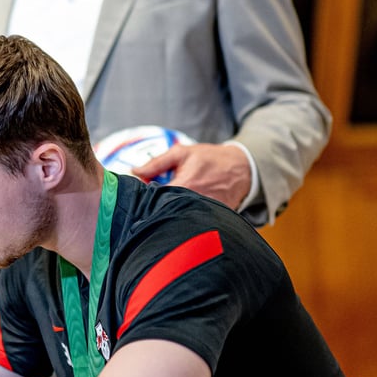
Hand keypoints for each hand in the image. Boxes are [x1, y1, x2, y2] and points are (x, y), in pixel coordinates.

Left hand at [133, 143, 250, 210]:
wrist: (243, 168)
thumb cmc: (210, 159)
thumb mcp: (182, 153)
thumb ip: (156, 163)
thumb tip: (134, 171)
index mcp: (184, 185)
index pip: (154, 198)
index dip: (144, 198)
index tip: (140, 196)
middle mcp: (194, 202)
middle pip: (164, 211)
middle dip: (155, 208)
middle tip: (151, 204)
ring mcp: (205, 213)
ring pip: (178, 219)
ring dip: (170, 215)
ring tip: (170, 208)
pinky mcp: (213, 219)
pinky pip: (193, 223)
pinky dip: (185, 219)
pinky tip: (183, 213)